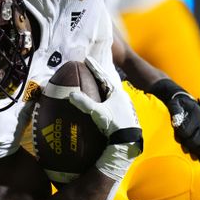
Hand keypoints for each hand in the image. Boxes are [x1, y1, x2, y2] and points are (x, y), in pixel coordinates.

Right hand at [68, 57, 141, 180]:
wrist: (128, 141)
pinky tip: (102, 102)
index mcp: (117, 93)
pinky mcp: (124, 115)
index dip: (94, 67)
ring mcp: (124, 106)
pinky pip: (112, 102)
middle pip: (108, 83)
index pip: (103, 76)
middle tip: (90, 69)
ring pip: (111, 93)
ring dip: (103, 88)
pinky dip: (105, 99)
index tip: (87, 59)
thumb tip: (71, 94)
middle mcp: (122, 97)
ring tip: (95, 83)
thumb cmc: (115, 124)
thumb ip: (84, 103)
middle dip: (98, 76)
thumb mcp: (98, 113)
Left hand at [149, 79, 199, 161]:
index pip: (186, 132)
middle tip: (183, 143)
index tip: (177, 132)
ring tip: (190, 151)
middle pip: (195, 142)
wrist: (189, 106)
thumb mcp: (174, 104)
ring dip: (196, 152)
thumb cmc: (180, 106)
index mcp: (197, 114)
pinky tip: (199, 157)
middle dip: (187, 144)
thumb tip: (176, 123)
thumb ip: (175, 111)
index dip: (179, 135)